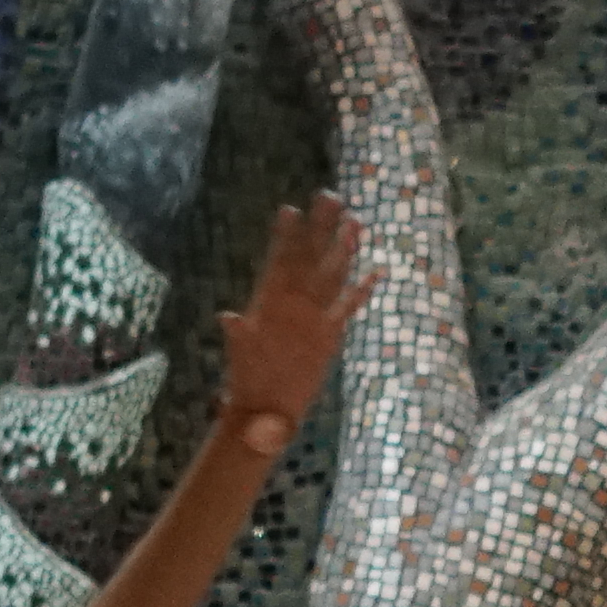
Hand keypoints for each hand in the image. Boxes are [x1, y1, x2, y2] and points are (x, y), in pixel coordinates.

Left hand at [209, 191, 369, 442]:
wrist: (264, 410)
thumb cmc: (247, 381)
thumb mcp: (241, 354)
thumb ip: (239, 335)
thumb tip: (229, 318)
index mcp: (270, 303)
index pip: (281, 262)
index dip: (286, 237)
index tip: (290, 209)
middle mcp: (294, 304)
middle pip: (310, 259)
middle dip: (320, 229)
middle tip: (330, 197)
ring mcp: (314, 317)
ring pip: (332, 276)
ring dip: (343, 251)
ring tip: (355, 223)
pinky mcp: (330, 335)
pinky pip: (348, 308)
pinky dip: (362, 291)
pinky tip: (377, 272)